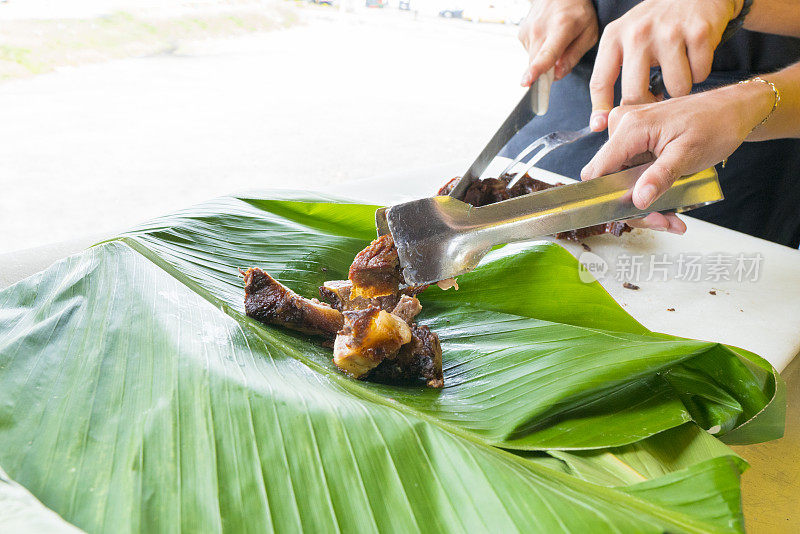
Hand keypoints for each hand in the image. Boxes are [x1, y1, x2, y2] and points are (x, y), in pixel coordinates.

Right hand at [518, 0, 597, 85]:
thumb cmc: (578, 12)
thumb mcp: (589, 33)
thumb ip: (574, 56)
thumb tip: (557, 75)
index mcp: (561, 27)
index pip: (547, 53)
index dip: (536, 69)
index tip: (526, 81)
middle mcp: (540, 29)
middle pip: (537, 63)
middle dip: (547, 71)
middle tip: (562, 56)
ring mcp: (528, 30)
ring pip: (533, 60)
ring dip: (544, 59)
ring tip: (556, 40)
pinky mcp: (521, 34)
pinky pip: (530, 53)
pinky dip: (539, 52)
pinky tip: (547, 38)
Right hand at [580, 81, 774, 232]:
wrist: (734, 109)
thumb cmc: (717, 123)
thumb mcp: (689, 154)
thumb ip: (660, 177)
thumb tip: (638, 200)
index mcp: (631, 127)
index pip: (598, 170)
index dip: (605, 198)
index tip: (628, 215)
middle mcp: (624, 127)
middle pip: (610, 180)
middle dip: (634, 206)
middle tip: (662, 221)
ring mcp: (629, 133)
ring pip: (621, 181)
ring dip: (644, 203)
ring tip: (671, 218)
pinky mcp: (637, 141)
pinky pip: (632, 173)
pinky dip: (648, 191)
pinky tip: (668, 206)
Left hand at [589, 0, 741, 131]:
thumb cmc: (656, 25)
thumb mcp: (625, 40)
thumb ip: (611, 74)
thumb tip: (600, 122)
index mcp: (614, 37)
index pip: (600, 82)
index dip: (601, 110)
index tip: (603, 127)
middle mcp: (638, 33)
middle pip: (634, 95)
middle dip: (646, 106)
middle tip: (655, 100)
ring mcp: (669, 32)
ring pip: (674, 88)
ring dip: (679, 89)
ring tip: (678, 71)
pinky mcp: (699, 32)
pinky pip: (700, 74)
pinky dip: (700, 72)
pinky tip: (694, 57)